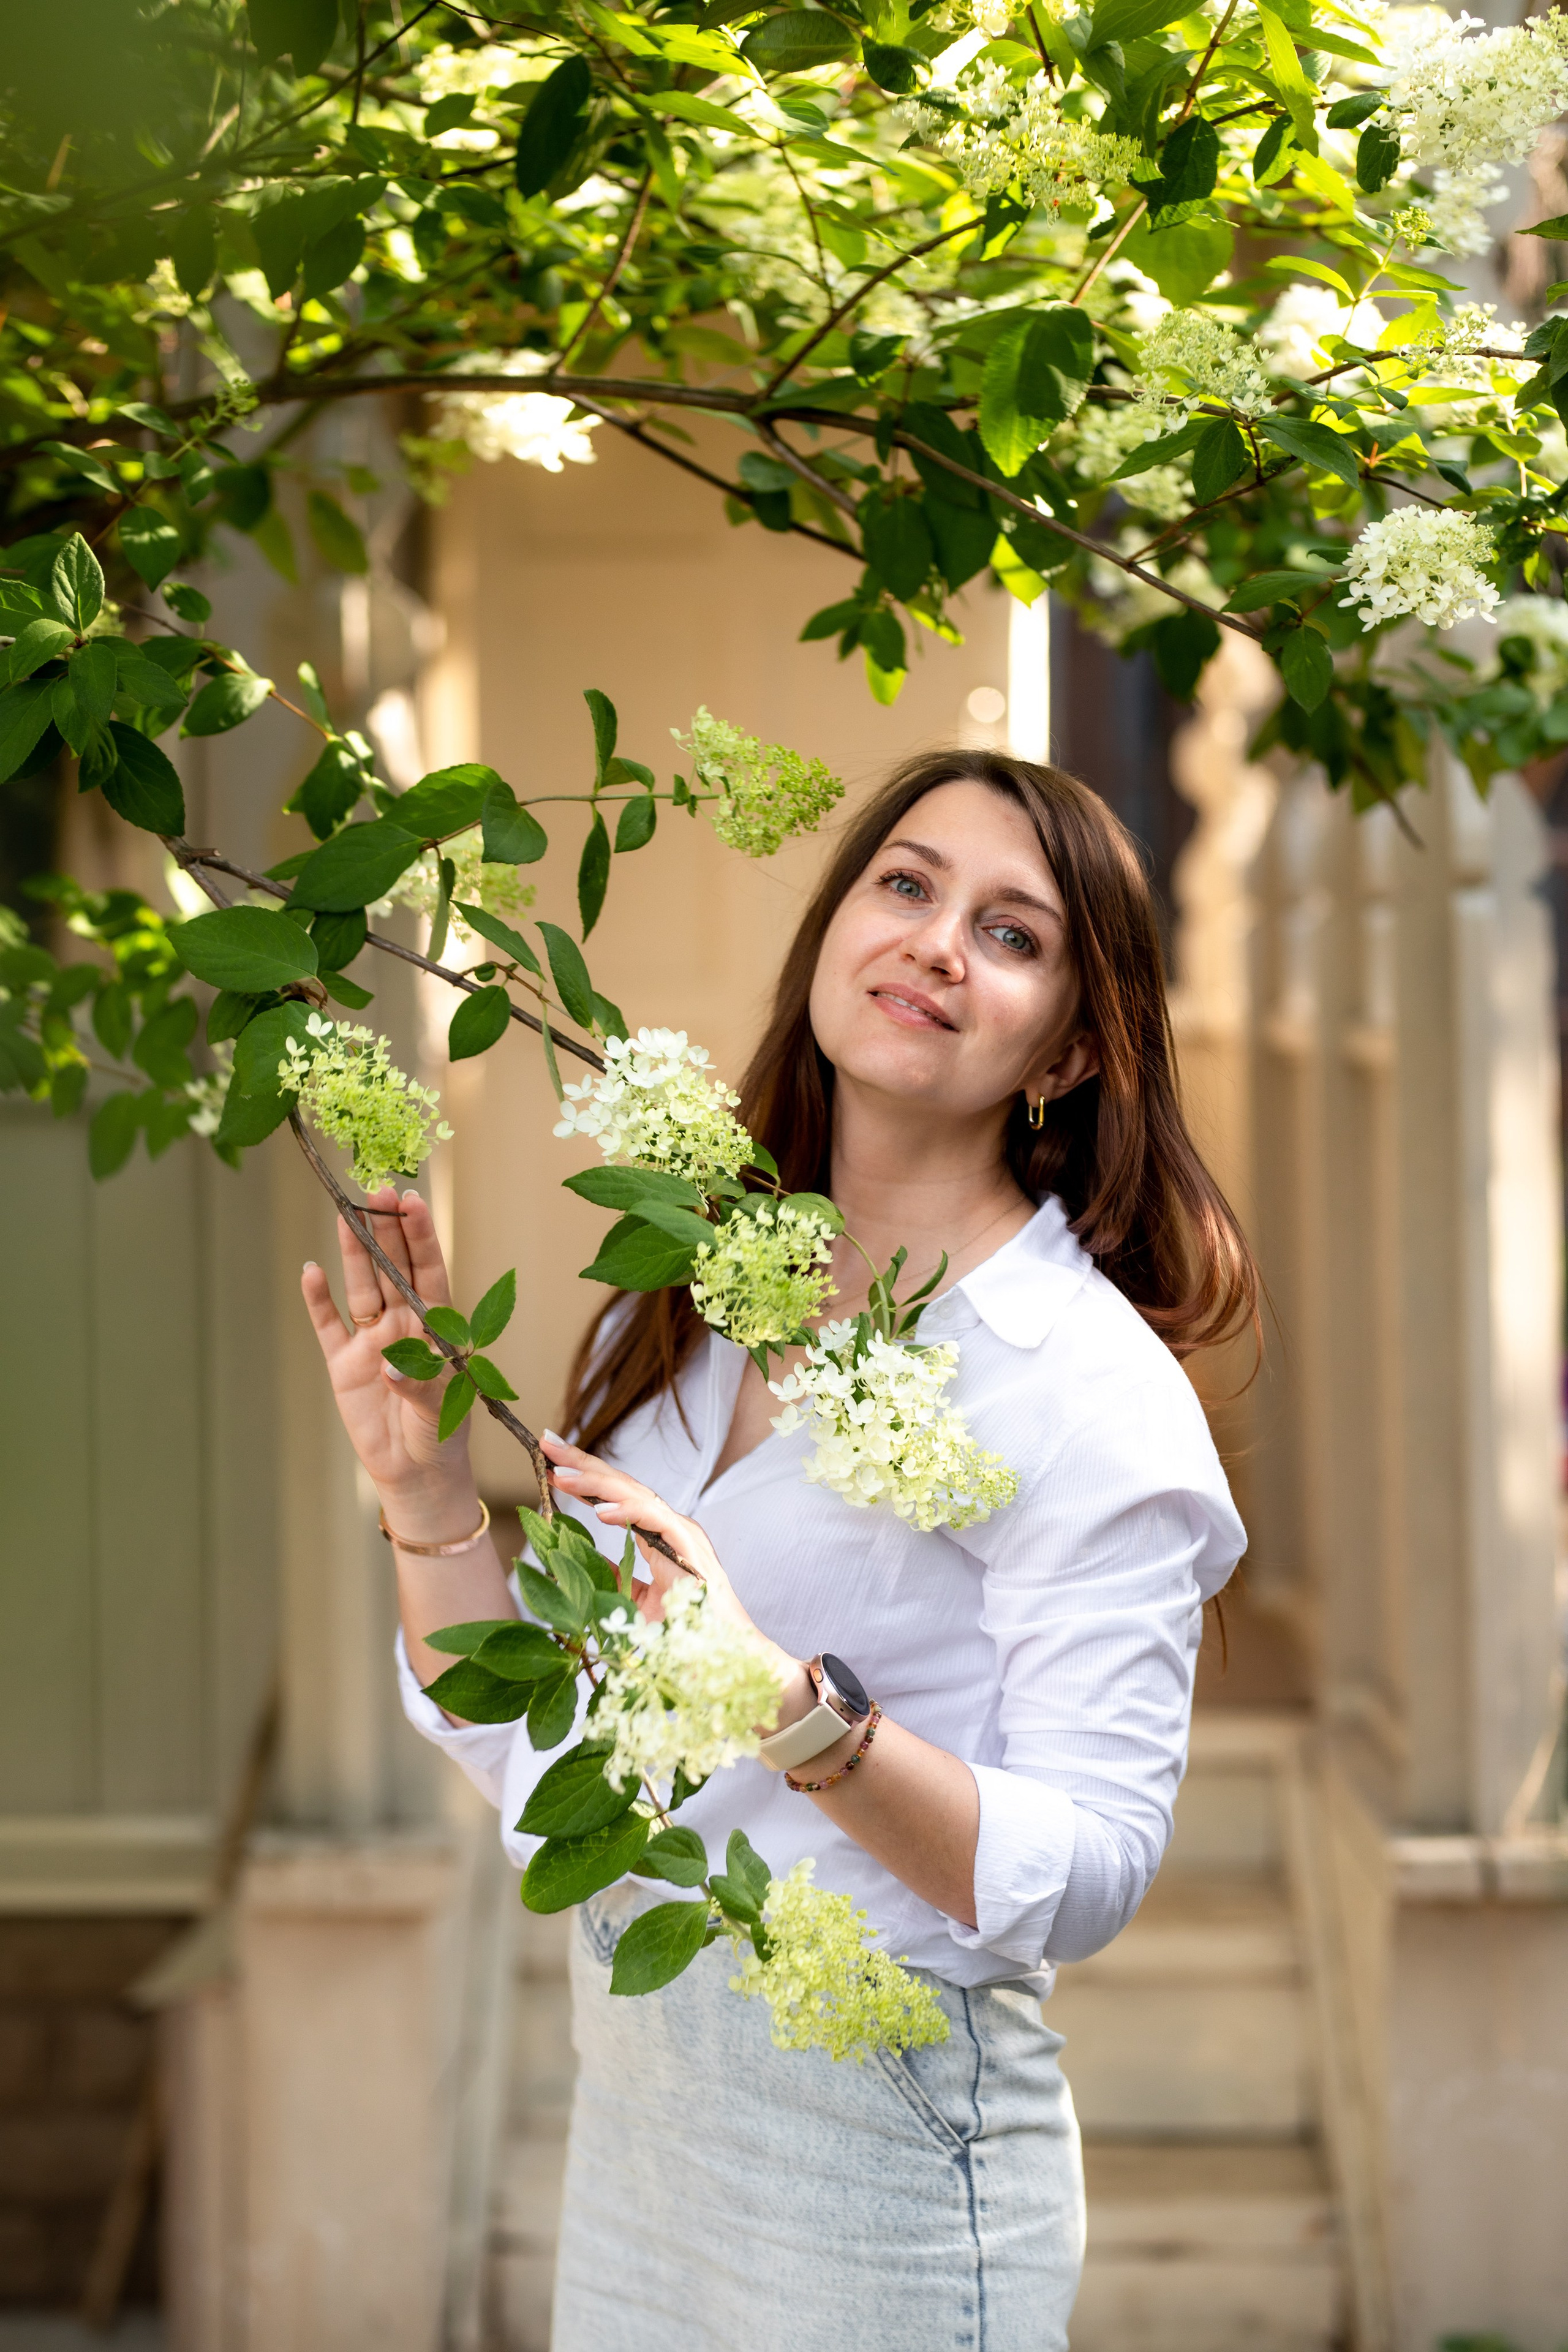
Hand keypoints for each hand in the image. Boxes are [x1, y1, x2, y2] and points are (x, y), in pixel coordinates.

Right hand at [301, 1187, 479, 1537]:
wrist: (415, 1473)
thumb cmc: (441, 1435)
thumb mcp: (441, 1410)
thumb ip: (421, 1385)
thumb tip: (394, 1366)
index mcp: (435, 1328)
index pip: (429, 1271)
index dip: (420, 1235)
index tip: (411, 1200)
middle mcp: (402, 1326)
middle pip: (393, 1269)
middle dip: (385, 1230)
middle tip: (376, 1189)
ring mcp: (371, 1341)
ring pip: (361, 1286)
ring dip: (354, 1252)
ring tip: (345, 1214)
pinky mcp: (343, 1364)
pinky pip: (328, 1324)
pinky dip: (318, 1299)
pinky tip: (311, 1270)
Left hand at [538, 1433, 811, 1725]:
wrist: (729, 1658)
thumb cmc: (688, 1633)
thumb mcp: (634, 1604)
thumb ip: (613, 1579)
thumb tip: (577, 1565)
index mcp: (659, 1536)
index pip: (617, 1496)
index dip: (586, 1475)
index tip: (552, 1458)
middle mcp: (672, 1527)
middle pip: (623, 1485)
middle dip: (583, 1463)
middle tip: (546, 1443)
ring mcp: (684, 1535)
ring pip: (637, 1495)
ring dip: (596, 1483)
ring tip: (561, 1475)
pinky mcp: (692, 1550)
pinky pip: (657, 1522)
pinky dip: (629, 1512)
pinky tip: (601, 1511)